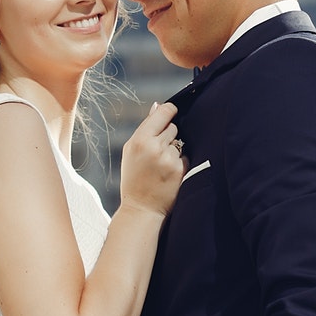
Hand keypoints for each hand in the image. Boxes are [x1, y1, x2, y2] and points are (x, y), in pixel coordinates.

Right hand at [119, 101, 184, 216]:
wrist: (141, 208)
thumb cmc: (134, 178)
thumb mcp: (131, 151)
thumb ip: (145, 128)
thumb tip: (157, 106)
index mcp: (140, 140)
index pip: (163, 112)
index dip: (169, 110)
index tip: (171, 112)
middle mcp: (155, 147)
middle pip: (173, 127)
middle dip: (168, 136)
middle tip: (157, 152)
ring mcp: (169, 159)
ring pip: (179, 142)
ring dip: (173, 150)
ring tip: (161, 165)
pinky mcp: (180, 170)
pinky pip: (185, 157)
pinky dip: (179, 163)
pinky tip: (168, 173)